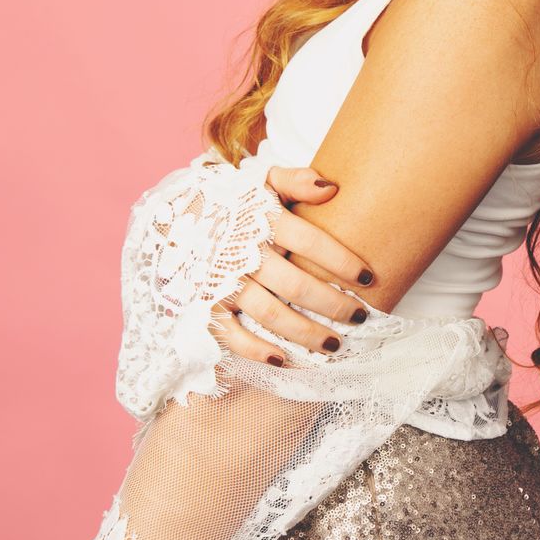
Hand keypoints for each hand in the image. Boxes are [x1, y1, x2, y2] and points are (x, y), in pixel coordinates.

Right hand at [208, 164, 372, 363]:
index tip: (368, 278)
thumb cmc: (230, 204)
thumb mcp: (260, 182)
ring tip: (334, 344)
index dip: (342, 261)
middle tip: (359, 317)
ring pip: (271, 314)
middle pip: (297, 285)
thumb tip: (332, 188)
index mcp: (260, 220)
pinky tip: (284, 359)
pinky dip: (257, 350)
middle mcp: (242, 253)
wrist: (172, 219)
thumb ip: (295, 180)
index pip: (310, 241)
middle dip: (334, 305)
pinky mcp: (205, 305)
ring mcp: (223, 282)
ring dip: (306, 333)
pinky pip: (232, 335)